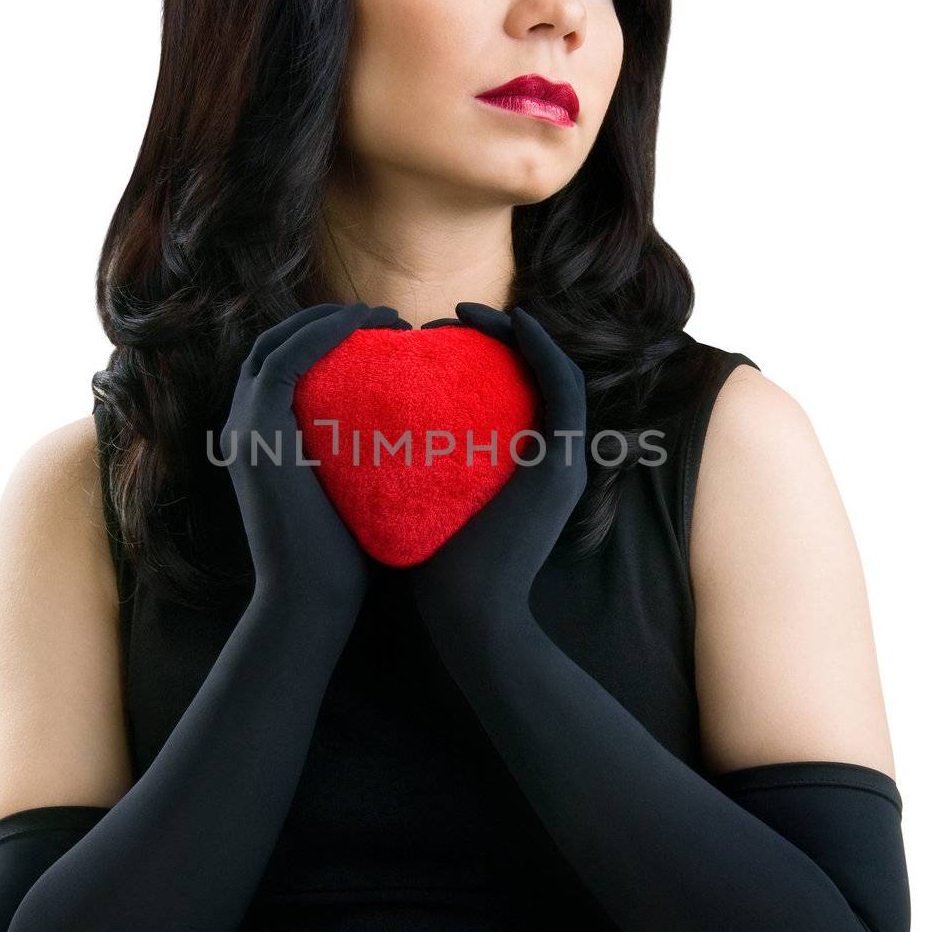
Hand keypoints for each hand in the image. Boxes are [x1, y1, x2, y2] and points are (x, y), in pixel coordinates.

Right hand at [220, 301, 405, 617]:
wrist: (311, 601)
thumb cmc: (344, 563)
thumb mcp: (355, 496)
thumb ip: (365, 462)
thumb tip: (414, 441)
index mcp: (263, 443)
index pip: (285, 370)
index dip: (327, 342)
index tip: (384, 338)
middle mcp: (244, 429)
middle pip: (275, 346)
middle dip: (327, 321)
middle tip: (384, 317)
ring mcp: (244, 430)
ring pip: (276, 344)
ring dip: (328, 320)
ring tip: (381, 316)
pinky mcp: (256, 434)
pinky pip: (285, 362)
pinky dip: (320, 334)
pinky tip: (363, 325)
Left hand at [408, 302, 587, 630]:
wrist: (469, 616)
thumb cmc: (435, 567)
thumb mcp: (422, 500)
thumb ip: (413, 465)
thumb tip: (366, 432)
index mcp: (519, 465)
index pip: (510, 388)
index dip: (477, 351)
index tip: (426, 337)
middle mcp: (552, 458)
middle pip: (537, 371)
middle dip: (496, 332)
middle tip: (445, 318)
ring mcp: (565, 461)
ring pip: (557, 370)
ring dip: (517, 331)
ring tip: (466, 314)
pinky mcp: (566, 465)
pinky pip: (563, 388)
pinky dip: (541, 350)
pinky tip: (508, 326)